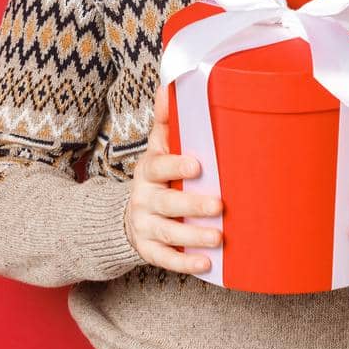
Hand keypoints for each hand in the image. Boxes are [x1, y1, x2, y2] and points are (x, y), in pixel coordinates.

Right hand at [124, 83, 224, 274]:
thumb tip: (170, 84)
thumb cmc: (156, 177)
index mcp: (148, 171)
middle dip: (192, 205)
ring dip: (193, 236)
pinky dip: (185, 263)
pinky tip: (206, 263)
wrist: (129, 215)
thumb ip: (165, 120)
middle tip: (220, 205)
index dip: (176, 166)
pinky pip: (164, 259)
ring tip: (219, 237)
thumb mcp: (157, 149)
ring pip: (168, 233)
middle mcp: (144, 199)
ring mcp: (145, 226)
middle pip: (166, 203)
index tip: (198, 165)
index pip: (158, 167)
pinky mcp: (148, 250)